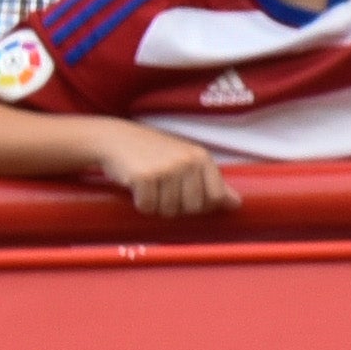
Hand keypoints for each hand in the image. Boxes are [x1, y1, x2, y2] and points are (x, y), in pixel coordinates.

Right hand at [92, 121, 238, 217]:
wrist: (114, 138)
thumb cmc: (151, 152)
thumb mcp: (184, 161)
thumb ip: (211, 182)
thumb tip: (236, 204)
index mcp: (201, 157)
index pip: (215, 198)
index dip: (200, 204)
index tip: (184, 194)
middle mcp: (186, 161)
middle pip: (192, 208)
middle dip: (175, 206)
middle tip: (162, 187)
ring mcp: (166, 168)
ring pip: (169, 211)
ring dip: (156, 205)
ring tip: (149, 184)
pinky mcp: (145, 177)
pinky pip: (148, 208)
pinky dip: (140, 203)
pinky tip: (136, 186)